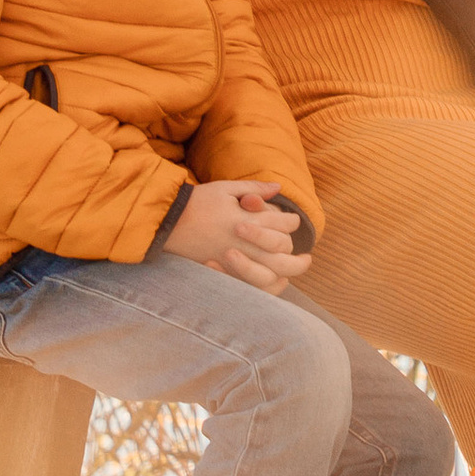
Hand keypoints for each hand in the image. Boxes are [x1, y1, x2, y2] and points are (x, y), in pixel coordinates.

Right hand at [163, 180, 303, 292]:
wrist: (167, 221)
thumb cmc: (197, 201)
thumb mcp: (226, 188)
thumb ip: (255, 188)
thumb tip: (279, 188)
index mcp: (247, 219)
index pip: (282, 224)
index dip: (291, 222)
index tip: (292, 222)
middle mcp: (244, 242)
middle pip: (282, 251)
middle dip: (297, 257)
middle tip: (307, 259)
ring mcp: (233, 260)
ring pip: (269, 273)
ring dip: (286, 274)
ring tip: (292, 277)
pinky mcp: (222, 271)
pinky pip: (250, 286)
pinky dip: (265, 287)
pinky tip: (274, 283)